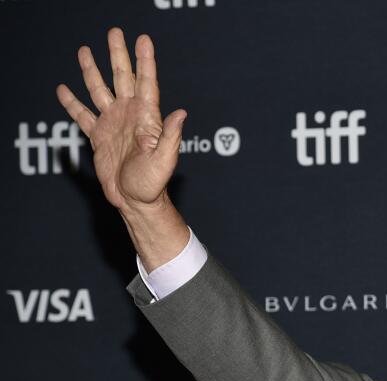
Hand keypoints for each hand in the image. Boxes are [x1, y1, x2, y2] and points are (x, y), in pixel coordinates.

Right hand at [56, 28, 185, 213]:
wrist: (135, 201)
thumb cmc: (153, 184)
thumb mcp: (165, 160)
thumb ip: (171, 136)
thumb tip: (182, 113)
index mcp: (147, 118)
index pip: (146, 82)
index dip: (145, 61)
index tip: (143, 39)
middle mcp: (130, 115)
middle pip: (122, 78)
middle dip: (118, 55)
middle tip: (114, 32)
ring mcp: (113, 123)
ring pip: (100, 90)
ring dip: (92, 71)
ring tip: (84, 50)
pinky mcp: (98, 136)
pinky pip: (82, 115)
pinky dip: (72, 102)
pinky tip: (64, 89)